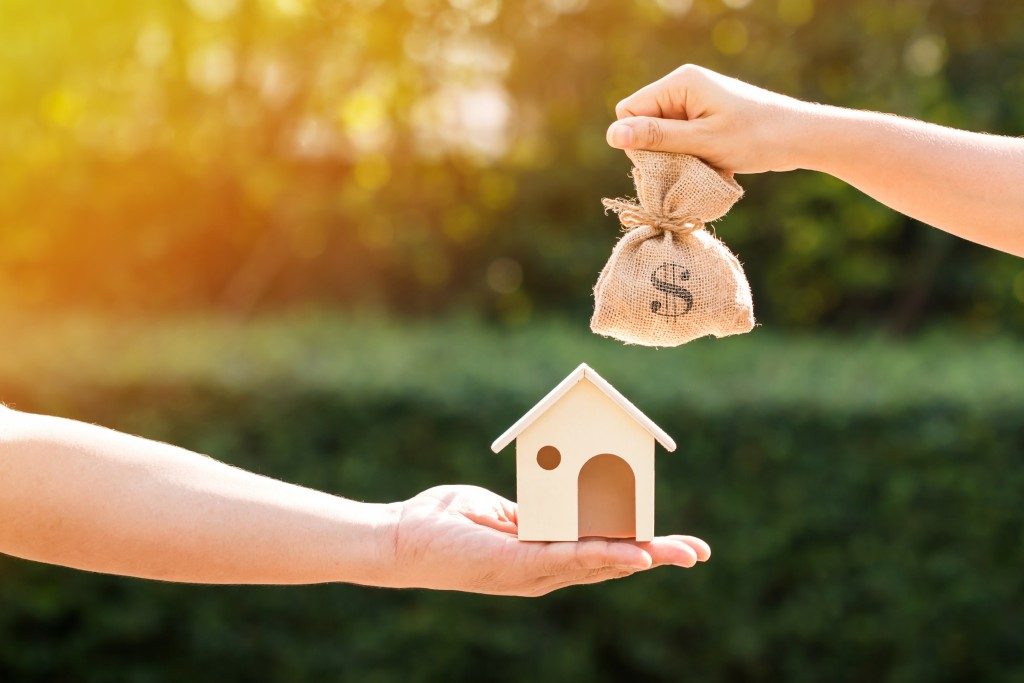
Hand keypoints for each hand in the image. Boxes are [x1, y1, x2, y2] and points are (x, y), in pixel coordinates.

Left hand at [384, 485, 709, 596]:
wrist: (399, 537)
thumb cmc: (443, 522)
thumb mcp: (499, 511)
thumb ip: (531, 513)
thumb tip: (560, 503)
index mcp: (540, 554)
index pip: (598, 551)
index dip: (636, 546)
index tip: (671, 542)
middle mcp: (541, 570)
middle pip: (609, 563)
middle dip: (655, 557)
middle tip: (698, 553)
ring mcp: (530, 571)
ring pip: (596, 564)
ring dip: (639, 557)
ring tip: (677, 554)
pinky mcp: (514, 564)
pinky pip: (567, 558)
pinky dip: (603, 556)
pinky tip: (632, 555)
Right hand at [606, 64, 816, 172]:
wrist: (799, 137)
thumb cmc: (754, 137)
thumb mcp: (702, 142)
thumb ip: (657, 138)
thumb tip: (612, 135)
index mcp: (679, 83)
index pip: (629, 112)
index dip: (639, 140)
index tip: (668, 157)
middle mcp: (683, 87)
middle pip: (643, 124)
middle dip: (658, 150)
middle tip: (689, 163)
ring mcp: (694, 101)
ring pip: (661, 136)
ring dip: (676, 156)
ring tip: (704, 163)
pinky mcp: (703, 116)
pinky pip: (679, 139)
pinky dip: (690, 155)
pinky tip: (711, 161)